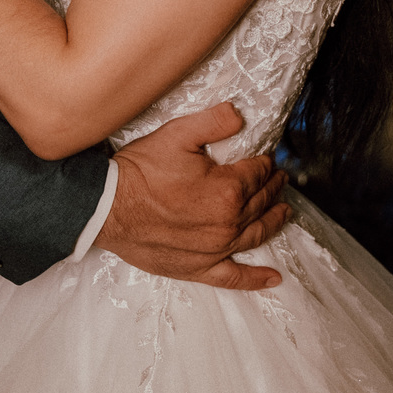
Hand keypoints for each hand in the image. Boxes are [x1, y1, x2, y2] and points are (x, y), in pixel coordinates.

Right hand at [95, 101, 290, 290]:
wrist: (108, 207)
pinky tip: (273, 278)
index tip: (268, 157)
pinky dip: (256, 279)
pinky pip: (234, 277)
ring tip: (284, 211)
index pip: (258, 173)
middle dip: (272, 187)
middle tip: (279, 178)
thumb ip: (214, 122)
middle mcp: (227, 223)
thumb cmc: (140, 171)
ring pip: (256, 235)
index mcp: (227, 190)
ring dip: (273, 221)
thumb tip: (240, 114)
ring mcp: (215, 250)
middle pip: (260, 202)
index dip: (265, 162)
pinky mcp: (199, 268)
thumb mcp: (177, 134)